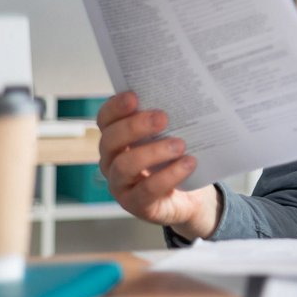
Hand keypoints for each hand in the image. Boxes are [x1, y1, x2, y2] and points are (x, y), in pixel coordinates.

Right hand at [96, 92, 219, 239]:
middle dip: (134, 126)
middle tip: (162, 117)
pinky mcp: (137, 204)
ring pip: (125, 165)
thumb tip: (182, 92)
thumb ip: (166, 117)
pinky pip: (147, 190)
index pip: (105, 120)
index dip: (115, 107)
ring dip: (153, 152)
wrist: (190, 196)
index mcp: (117, 139)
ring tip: (179, 144)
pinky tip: (188, 163)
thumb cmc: (175, 158)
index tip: (134, 96)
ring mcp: (121, 185)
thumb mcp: (170, 134)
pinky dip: (169, 175)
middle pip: (110, 140)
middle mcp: (112, 161)